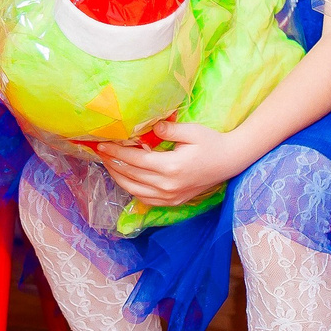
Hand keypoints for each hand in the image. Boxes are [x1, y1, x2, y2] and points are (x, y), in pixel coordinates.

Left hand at [96, 122, 242, 208]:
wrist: (230, 161)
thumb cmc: (211, 142)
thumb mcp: (192, 131)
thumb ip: (168, 130)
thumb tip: (149, 128)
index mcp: (171, 167)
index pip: (135, 160)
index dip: (116, 152)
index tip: (101, 145)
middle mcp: (167, 186)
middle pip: (131, 176)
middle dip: (113, 163)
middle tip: (100, 152)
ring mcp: (170, 197)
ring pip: (134, 190)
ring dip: (119, 177)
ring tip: (109, 164)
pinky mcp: (173, 202)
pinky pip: (146, 199)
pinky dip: (132, 189)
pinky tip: (127, 179)